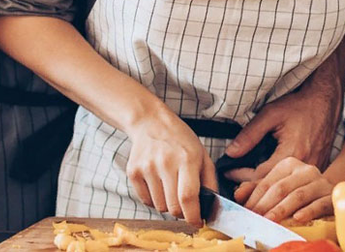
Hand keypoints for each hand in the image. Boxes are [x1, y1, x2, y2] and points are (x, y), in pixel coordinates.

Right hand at [125, 111, 216, 225]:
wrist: (150, 122)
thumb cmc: (180, 140)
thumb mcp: (202, 155)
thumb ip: (209, 182)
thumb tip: (211, 209)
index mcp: (186, 159)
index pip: (188, 197)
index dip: (193, 216)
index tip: (198, 222)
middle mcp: (165, 163)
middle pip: (173, 207)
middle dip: (182, 212)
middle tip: (185, 203)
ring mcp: (147, 167)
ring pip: (159, 207)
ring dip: (167, 205)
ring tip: (170, 187)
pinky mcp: (133, 172)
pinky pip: (146, 201)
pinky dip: (154, 199)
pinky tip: (158, 183)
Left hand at [224, 79, 340, 188]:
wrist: (325, 101)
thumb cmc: (299, 105)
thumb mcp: (271, 114)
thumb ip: (250, 134)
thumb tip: (232, 152)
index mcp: (292, 154)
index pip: (261, 176)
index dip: (241, 177)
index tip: (228, 172)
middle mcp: (305, 166)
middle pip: (274, 187)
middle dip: (252, 187)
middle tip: (235, 184)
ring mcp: (315, 169)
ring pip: (287, 187)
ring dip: (268, 187)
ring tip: (248, 185)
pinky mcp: (319, 167)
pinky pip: (298, 181)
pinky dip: (283, 182)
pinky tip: (270, 180)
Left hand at [239, 157, 333, 222]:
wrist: (333, 184)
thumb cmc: (301, 184)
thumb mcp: (279, 179)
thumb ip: (257, 186)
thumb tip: (238, 195)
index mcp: (289, 163)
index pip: (268, 182)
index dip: (254, 197)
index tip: (245, 210)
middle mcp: (305, 170)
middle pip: (281, 188)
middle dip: (265, 205)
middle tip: (255, 218)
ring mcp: (319, 182)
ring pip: (298, 196)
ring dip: (282, 210)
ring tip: (270, 219)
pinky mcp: (331, 195)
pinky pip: (319, 204)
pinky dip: (307, 211)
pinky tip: (297, 218)